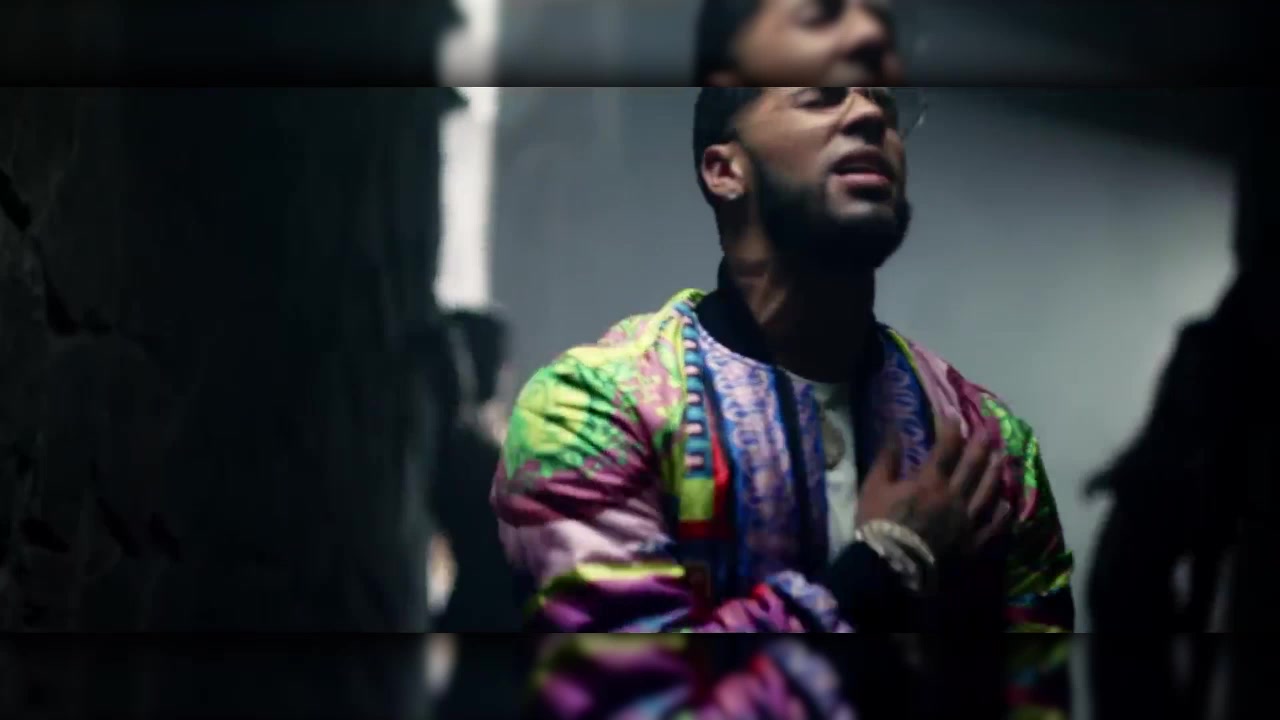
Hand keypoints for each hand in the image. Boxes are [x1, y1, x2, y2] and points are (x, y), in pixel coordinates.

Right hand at [855, 418, 1012, 561]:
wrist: (889, 569)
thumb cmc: (879, 526)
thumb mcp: (874, 487)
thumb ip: (887, 458)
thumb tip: (895, 430)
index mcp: (930, 481)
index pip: (946, 447)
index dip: (951, 427)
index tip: (953, 414)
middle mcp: (954, 496)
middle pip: (973, 465)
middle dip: (981, 443)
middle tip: (991, 427)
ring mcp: (967, 521)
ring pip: (987, 491)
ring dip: (995, 471)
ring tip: (1002, 456)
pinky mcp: (972, 544)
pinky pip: (992, 526)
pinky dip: (1001, 514)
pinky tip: (1007, 504)